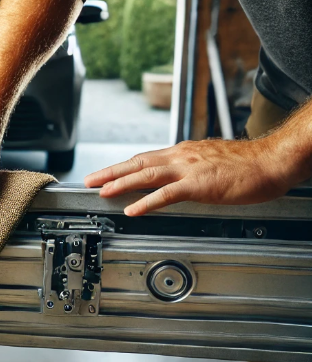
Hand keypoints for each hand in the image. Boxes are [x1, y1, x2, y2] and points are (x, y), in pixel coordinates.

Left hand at [84, 137, 299, 215]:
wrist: (272, 161)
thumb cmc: (247, 165)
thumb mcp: (210, 163)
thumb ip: (188, 169)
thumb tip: (173, 178)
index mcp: (183, 152)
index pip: (145, 158)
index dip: (122, 167)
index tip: (105, 174)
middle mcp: (181, 157)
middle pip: (138, 163)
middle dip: (110, 172)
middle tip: (89, 180)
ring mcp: (188, 169)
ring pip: (146, 175)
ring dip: (120, 184)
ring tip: (101, 192)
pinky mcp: (199, 185)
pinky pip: (166, 194)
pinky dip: (146, 202)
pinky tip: (132, 209)